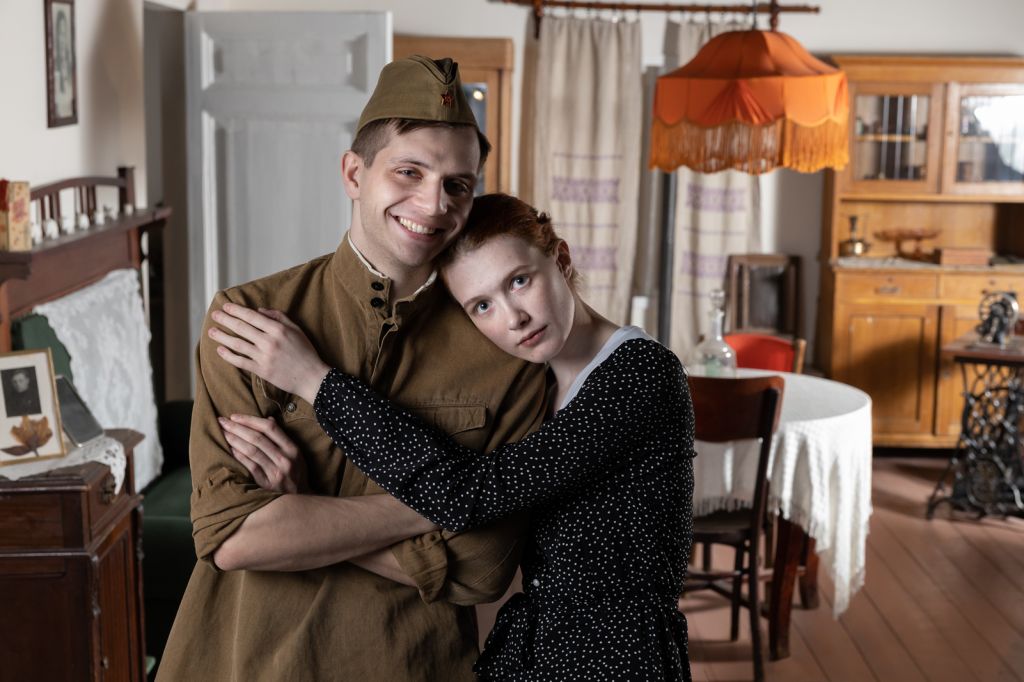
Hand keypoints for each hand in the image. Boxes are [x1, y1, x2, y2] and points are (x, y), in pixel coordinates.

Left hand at [209, 303, 329, 404]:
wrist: (311, 377)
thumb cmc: (306, 352)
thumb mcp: (297, 330)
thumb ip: (279, 317)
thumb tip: (259, 311)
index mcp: (278, 329)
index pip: (252, 316)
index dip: (237, 310)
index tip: (226, 306)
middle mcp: (270, 342)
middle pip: (242, 328)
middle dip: (226, 320)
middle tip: (214, 315)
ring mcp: (264, 357)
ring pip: (238, 344)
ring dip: (222, 337)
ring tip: (211, 331)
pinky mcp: (262, 371)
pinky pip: (240, 361)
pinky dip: (228, 355)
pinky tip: (220, 349)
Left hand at [219, 414, 308, 493]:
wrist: (299, 500)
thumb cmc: (296, 473)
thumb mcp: (295, 454)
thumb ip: (282, 437)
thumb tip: (268, 419)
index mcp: (292, 449)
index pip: (270, 428)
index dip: (250, 420)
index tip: (235, 416)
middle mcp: (285, 459)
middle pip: (258, 438)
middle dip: (237, 428)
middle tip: (222, 421)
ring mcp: (276, 473)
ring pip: (252, 451)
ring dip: (234, 440)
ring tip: (222, 433)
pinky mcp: (267, 484)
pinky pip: (250, 466)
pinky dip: (239, 456)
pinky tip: (229, 449)